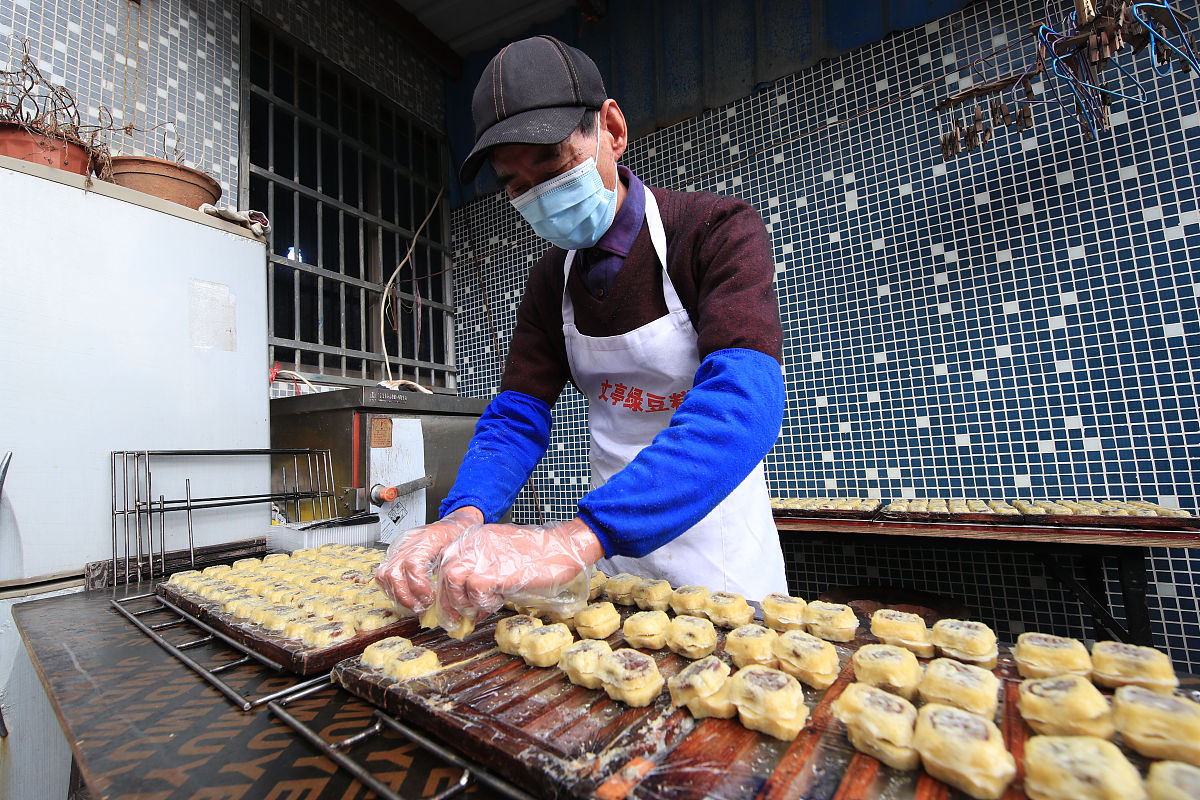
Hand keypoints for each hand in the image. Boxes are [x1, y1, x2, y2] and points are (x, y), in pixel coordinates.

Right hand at [375, 506, 482, 611]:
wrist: (452, 525)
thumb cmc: (457, 538)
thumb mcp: (459, 552)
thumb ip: (449, 572)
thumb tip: (446, 598)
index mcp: (428, 538)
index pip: (412, 563)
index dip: (418, 586)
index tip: (428, 598)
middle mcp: (409, 541)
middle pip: (393, 572)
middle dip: (405, 596)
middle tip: (420, 606)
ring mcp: (398, 546)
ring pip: (384, 574)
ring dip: (397, 594)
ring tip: (413, 604)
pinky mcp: (393, 552)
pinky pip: (382, 574)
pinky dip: (392, 589)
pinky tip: (406, 596)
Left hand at [435, 517, 604, 620]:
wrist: (564, 549)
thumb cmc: (539, 557)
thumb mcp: (503, 560)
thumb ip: (483, 575)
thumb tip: (469, 604)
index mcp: (475, 537)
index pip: (446, 563)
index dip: (448, 589)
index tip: (455, 607)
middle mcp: (475, 542)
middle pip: (445, 572)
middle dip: (449, 600)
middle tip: (459, 618)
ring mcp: (484, 554)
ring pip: (452, 578)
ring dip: (462, 600)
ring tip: (479, 609)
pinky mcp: (496, 569)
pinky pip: (474, 589)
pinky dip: (481, 601)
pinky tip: (496, 602)